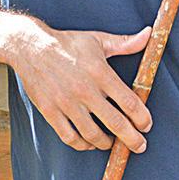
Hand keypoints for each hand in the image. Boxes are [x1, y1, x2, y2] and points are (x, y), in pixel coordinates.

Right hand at [9, 23, 152, 152]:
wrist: (29, 46)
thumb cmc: (66, 43)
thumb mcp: (97, 40)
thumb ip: (125, 43)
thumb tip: (149, 35)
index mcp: (100, 72)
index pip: (129, 102)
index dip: (142, 119)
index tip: (146, 125)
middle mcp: (84, 90)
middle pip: (116, 124)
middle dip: (132, 139)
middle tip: (139, 145)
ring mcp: (66, 102)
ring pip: (93, 135)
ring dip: (107, 144)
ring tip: (113, 143)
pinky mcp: (50, 111)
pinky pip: (70, 137)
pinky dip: (83, 145)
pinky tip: (89, 142)